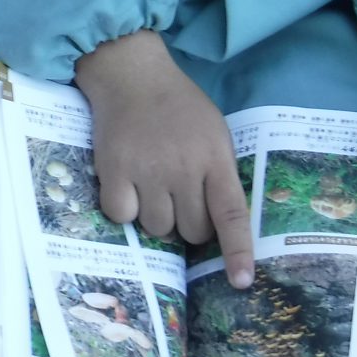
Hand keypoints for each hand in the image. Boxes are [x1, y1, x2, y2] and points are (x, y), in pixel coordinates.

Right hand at [75, 30, 253, 286]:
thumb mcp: (213, 132)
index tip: (242, 282)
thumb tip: (217, 226)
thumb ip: (219, 174)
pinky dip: (124, 207)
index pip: (231, 213)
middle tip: (179, 196)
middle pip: (192, 231)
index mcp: (214, 157)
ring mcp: (147, 170)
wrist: (131, 74)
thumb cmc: (178, 106)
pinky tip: (127, 182)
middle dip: (188, 223)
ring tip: (151, 184)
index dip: (238, 251)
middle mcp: (183, 167)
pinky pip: (122, 217)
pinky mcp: (114, 171)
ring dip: (156, 216)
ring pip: (158, 229)